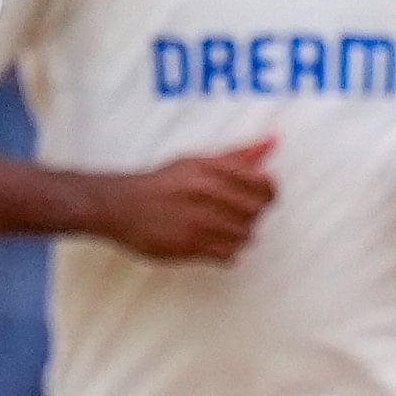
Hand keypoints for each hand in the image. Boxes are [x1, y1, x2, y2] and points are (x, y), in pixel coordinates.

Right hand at [101, 140, 278, 261]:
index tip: (260, 197)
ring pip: (245, 235)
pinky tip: (212, 243)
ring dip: (238, 235)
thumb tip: (273, 140)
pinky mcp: (189, 245)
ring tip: (220, 228)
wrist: (122, 205)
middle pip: (256, 212)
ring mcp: (198, 220)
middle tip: (236, 213)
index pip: (264, 185)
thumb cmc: (165, 182)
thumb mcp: (199, 161)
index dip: (269, 193)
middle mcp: (207, 193)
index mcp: (212, 169)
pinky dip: (226, 251)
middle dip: (251, 215)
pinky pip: (228, 255)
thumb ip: (239, 154)